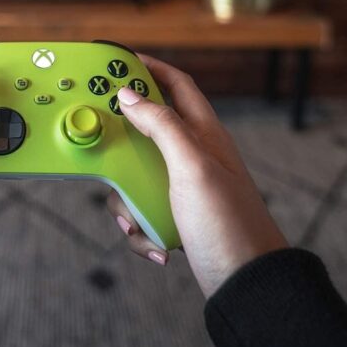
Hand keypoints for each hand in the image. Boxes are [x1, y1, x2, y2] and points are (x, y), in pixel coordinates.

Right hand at [106, 54, 287, 297]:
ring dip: (127, 201)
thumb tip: (129, 94)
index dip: (150, 68)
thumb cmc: (228, 223)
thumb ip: (161, 125)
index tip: (117, 62)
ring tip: (137, 222)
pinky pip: (142, 211)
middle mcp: (193, 157)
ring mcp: (183, 188)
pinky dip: (140, 228)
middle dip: (121, 146)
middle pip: (145, 132)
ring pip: (136, 177)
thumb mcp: (191, 166)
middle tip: (100, 149)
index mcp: (204, 134)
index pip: (177, 85)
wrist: (246, 284)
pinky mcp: (176, 216)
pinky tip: (156, 245)